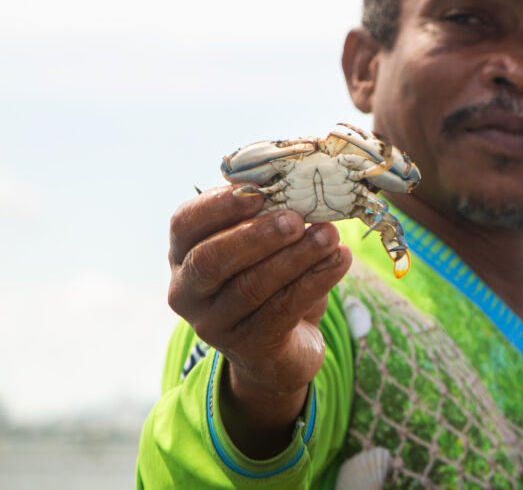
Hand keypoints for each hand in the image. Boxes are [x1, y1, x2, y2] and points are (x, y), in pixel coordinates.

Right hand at [167, 185, 350, 456]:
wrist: (281, 346)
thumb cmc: (268, 275)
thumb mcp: (260, 243)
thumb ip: (267, 212)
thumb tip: (299, 175)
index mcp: (183, 253)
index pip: (184, 224)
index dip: (218, 206)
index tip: (258, 193)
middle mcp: (187, 290)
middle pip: (211, 260)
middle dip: (256, 236)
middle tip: (296, 218)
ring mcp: (213, 323)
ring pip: (251, 287)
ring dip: (295, 257)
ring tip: (329, 236)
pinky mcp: (248, 346)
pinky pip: (282, 310)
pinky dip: (315, 281)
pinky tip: (340, 260)